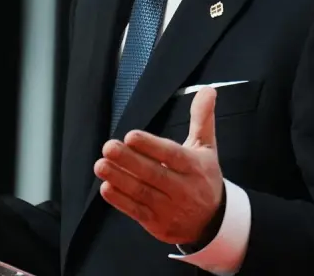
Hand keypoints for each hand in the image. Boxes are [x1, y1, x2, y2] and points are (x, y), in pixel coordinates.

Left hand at [94, 86, 224, 244]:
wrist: (213, 222)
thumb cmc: (204, 177)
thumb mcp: (206, 147)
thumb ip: (202, 118)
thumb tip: (208, 89)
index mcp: (194, 166)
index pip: (172, 155)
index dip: (151, 146)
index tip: (131, 136)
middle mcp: (183, 188)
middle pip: (154, 174)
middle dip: (129, 161)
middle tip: (108, 147)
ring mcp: (170, 208)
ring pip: (142, 193)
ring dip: (120, 179)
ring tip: (100, 165)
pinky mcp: (158, 224)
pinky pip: (137, 212)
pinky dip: (121, 201)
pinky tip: (106, 187)